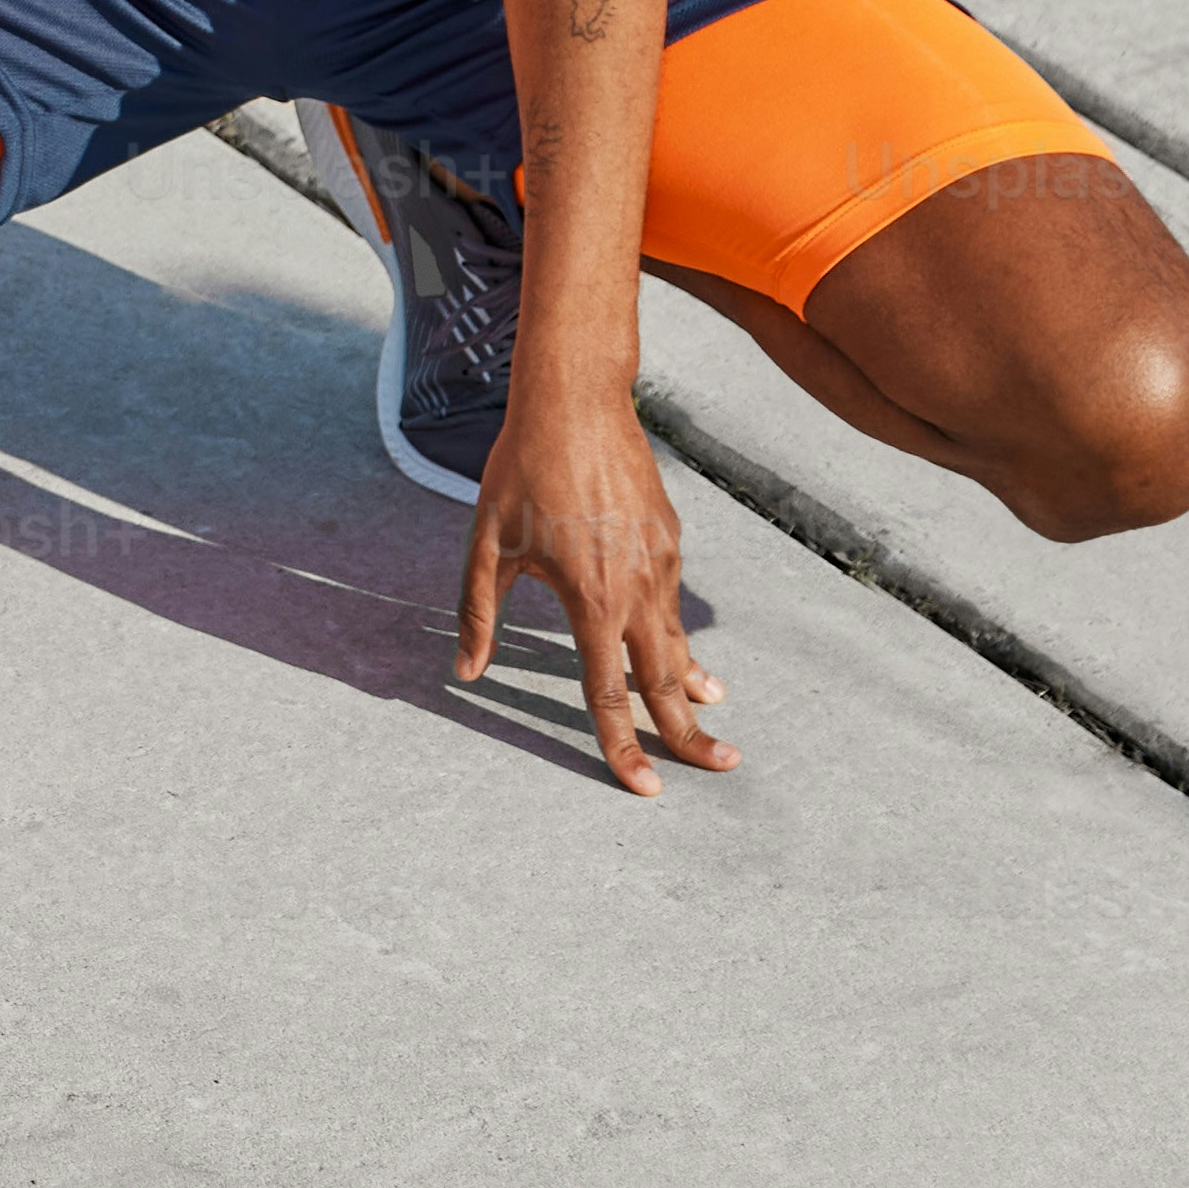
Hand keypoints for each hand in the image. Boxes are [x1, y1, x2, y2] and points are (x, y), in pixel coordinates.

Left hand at [457, 386, 729, 793]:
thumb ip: (478, 611)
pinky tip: (681, 644)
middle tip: (722, 766)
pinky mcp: (670, 538)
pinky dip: (679, 632)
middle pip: (666, 681)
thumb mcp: (488, 542)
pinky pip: (673, 601)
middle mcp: (637, 589)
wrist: (577, 401)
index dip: (624, 745)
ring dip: (691, 680)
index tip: (646, 786)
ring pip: (676, 639)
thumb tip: (467, 669)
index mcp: (592, 599)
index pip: (610, 693)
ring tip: (710, 709)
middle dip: (692, 732)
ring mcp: (661, 562)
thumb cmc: (523, 468)